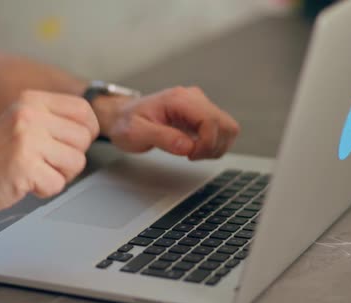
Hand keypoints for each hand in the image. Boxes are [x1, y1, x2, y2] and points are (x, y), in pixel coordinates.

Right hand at [0, 90, 98, 211]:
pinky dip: (46, 189)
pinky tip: (27, 182)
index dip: (88, 131)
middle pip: (84, 139)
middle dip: (72, 157)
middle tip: (47, 161)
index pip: (84, 110)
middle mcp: (30, 115)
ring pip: (76, 162)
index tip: (73, 143)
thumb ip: (57, 119)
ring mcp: (27, 140)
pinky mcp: (25, 166)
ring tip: (37, 171)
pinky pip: (58, 183)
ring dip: (60, 174)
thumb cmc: (0, 153)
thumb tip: (93, 128)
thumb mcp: (26, 120)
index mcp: (33, 100)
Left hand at [96, 86, 239, 159]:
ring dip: (216, 147)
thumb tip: (187, 146)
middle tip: (192, 156)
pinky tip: (196, 149)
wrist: (122, 116)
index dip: (206, 144)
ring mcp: (199, 105)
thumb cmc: (127, 122)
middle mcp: (193, 98)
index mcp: (178, 99)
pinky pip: (221, 131)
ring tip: (194, 153)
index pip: (210, 120)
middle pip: (225, 124)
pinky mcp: (201, 115)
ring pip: (228, 128)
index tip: (190, 155)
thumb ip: (162, 138)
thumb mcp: (136, 133)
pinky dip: (214, 145)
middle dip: (213, 147)